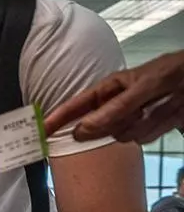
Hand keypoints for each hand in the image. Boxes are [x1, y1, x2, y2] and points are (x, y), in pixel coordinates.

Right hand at [44, 51, 183, 143]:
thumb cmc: (170, 73)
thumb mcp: (141, 89)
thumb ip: (112, 111)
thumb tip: (81, 131)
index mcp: (108, 90)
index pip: (74, 107)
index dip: (56, 120)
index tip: (40, 133)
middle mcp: (115, 106)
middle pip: (97, 127)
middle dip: (112, 124)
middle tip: (135, 111)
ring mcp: (131, 118)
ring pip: (121, 135)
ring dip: (141, 124)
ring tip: (161, 106)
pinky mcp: (148, 129)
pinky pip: (141, 138)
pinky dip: (155, 129)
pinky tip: (169, 113)